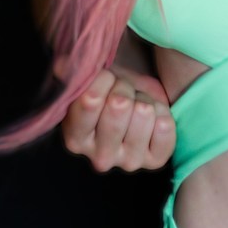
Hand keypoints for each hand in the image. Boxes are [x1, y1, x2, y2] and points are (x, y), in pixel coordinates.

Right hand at [60, 64, 175, 171]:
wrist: (140, 100)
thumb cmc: (112, 90)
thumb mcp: (90, 78)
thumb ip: (73, 72)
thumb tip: (63, 65)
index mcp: (75, 139)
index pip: (90, 100)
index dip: (104, 79)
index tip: (106, 80)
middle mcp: (99, 158)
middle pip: (119, 106)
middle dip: (124, 89)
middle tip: (123, 93)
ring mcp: (128, 162)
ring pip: (143, 113)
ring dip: (143, 101)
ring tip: (137, 105)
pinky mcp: (155, 160)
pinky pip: (165, 126)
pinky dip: (162, 113)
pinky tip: (153, 118)